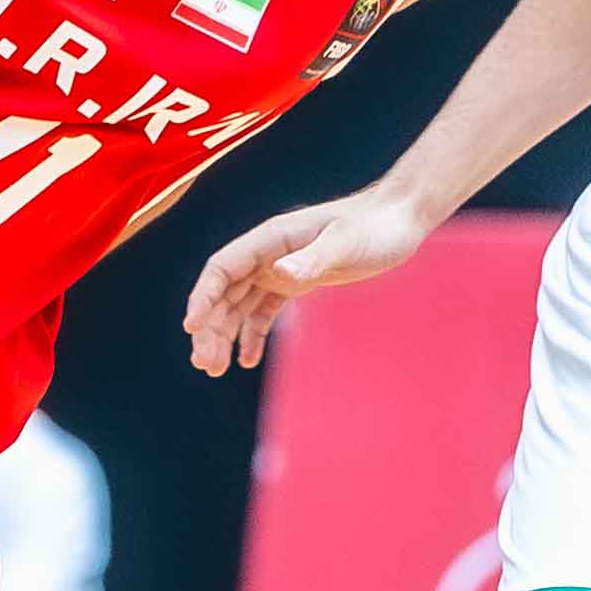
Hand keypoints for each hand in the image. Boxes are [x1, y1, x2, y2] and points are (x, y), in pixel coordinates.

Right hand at [181, 185, 434, 374]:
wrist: (399, 220)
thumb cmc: (374, 227)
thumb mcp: (345, 244)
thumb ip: (312, 259)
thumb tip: (278, 274)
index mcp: (271, 238)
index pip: (222, 268)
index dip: (202, 297)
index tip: (191, 328)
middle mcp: (268, 253)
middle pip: (224, 292)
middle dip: (210, 328)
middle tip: (206, 365)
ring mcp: (280, 267)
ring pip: (239, 304)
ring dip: (224, 335)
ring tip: (216, 370)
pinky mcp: (296, 281)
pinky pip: (263, 311)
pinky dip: (252, 335)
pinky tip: (248, 361)